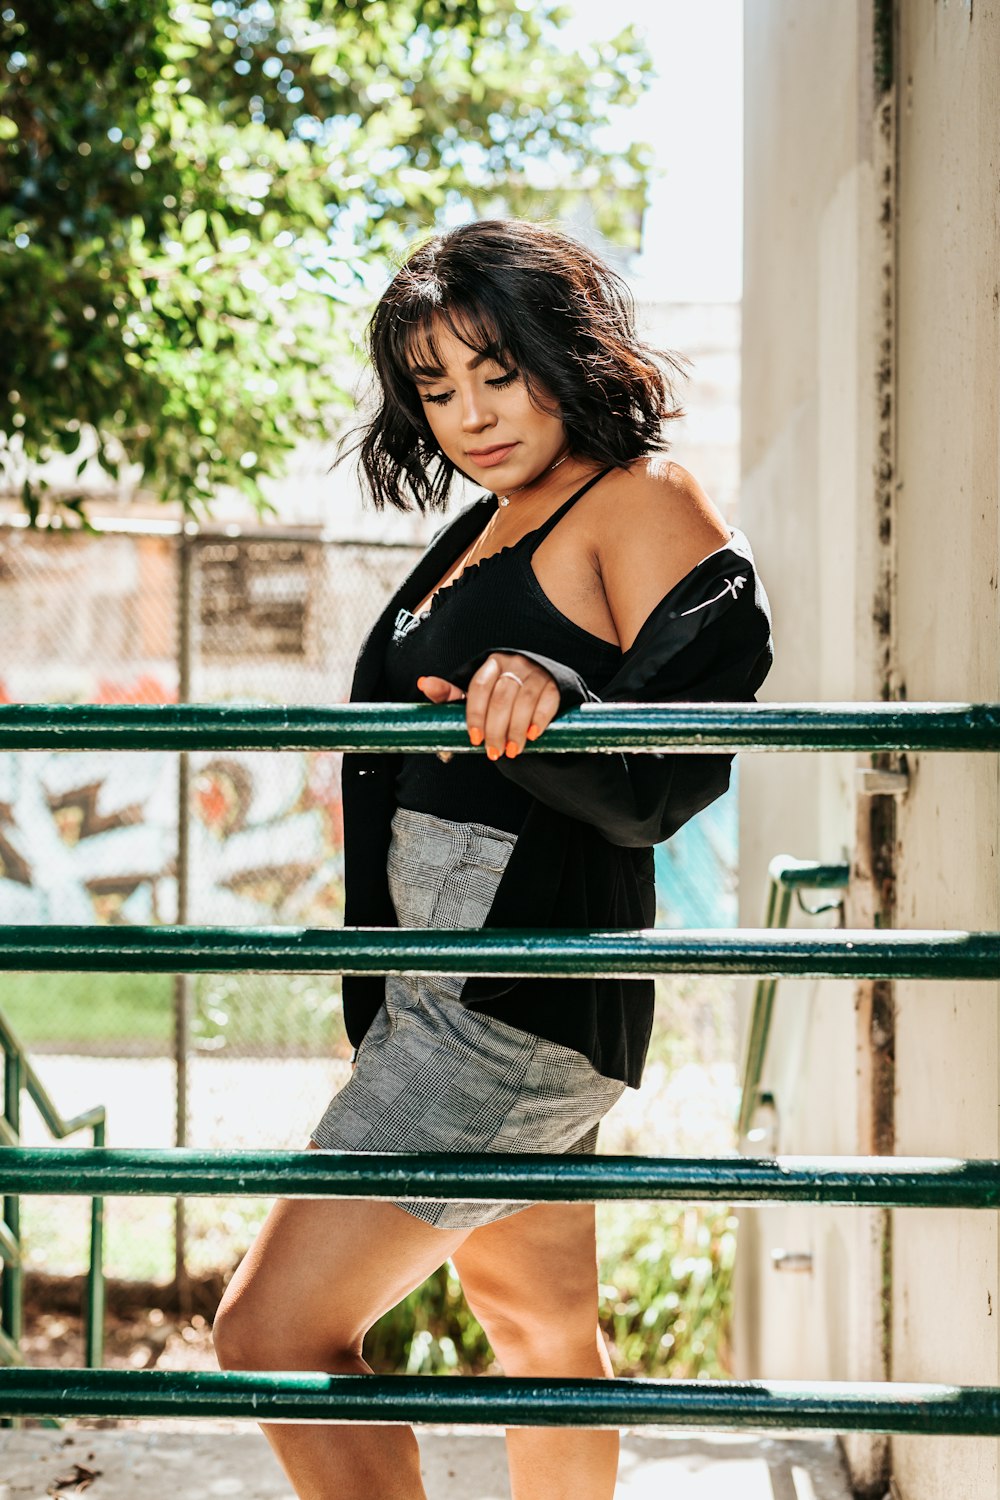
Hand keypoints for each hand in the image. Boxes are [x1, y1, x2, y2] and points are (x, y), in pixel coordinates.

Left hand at [416, 652, 560, 758]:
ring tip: (511, 751)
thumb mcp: (475, 695)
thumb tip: (423, 683)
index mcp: (491, 664)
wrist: (539, 691)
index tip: (474, 739)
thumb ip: (451, 694)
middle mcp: (514, 663)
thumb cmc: (500, 695)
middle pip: (502, 698)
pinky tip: (532, 736)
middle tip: (493, 752)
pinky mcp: (555, 684)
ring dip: (515, 731)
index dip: (476, 715)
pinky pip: (547, 703)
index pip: (479, 687)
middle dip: (496, 730)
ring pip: (524, 702)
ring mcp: (536, 673)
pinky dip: (538, 721)